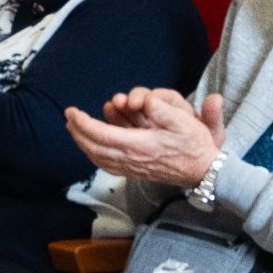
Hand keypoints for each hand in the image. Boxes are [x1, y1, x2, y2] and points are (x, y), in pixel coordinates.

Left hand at [64, 88, 225, 187]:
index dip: (83, 123)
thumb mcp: (184, 121)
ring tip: (75, 130)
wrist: (204, 171)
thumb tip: (145, 100)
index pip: (102, 135)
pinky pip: (107, 165)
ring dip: (83, 143)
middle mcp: (132, 159)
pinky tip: (92, 148)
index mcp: (139, 145)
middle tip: (69, 117)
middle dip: (77, 132)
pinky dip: (94, 155)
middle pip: (93, 147)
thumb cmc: (195, 145)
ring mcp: (132, 168)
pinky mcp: (135, 172)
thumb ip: (162, 109)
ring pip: (98, 158)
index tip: (72, 111)